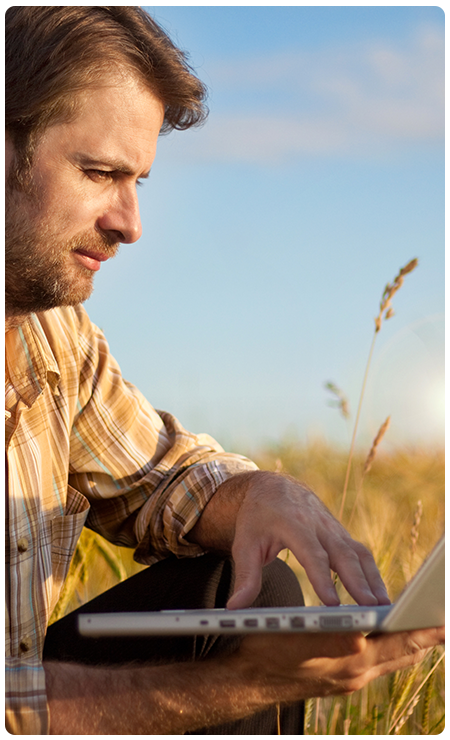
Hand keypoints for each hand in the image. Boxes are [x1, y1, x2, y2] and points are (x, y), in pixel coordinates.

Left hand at [225, 471, 389, 608]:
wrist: (274, 487)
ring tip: (383, 608)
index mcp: (293, 524)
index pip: (311, 554)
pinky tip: (379, 597)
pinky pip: (361, 554)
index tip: (332, 603)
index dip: (323, 578)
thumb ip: (245, 576)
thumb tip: (234, 608)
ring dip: (373, 580)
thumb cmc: (258, 517)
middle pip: (343, 554)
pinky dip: (372, 574)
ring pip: (358, 553)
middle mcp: (318, 525)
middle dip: (358, 582)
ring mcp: (333, 528)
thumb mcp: (244, 543)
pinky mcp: (342, 535)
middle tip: (371, 609)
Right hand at [232, 626, 445, 701]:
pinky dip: (394, 646)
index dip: (425, 630)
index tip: (445, 618)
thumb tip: (362, 637)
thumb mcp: (297, 639)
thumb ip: (333, 640)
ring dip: (412, 642)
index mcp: (351, 662)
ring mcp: (351, 679)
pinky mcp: (343, 678)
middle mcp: (357, 674)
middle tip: (445, 619)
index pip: (401, 644)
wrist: (249, 677)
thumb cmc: (268, 649)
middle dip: (427, 636)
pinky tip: (394, 635)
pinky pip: (380, 661)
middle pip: (405, 653)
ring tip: (431, 626)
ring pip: (394, 658)